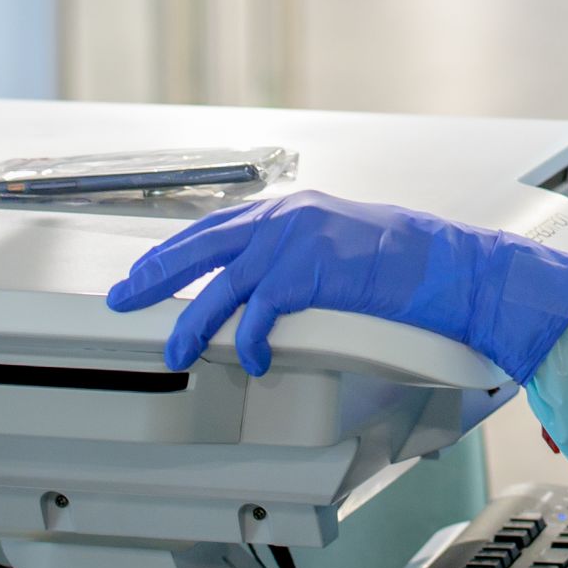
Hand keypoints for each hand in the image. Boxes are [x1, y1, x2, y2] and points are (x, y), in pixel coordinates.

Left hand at [105, 190, 567, 379]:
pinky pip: (263, 311)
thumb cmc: (396, 261)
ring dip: (193, 322)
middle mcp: (287, 216)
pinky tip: (247, 360)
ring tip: (175, 350)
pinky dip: (249, 340)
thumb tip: (250, 286)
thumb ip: (291, 254)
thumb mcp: (333, 245)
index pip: (214, 227)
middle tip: (124, 298)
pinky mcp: (312, 271)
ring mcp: (298, 241)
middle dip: (157, 275)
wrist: (443, 264)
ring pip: (223, 284)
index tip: (143, 272)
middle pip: (202, 245)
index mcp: (289, 208)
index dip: (173, 251)